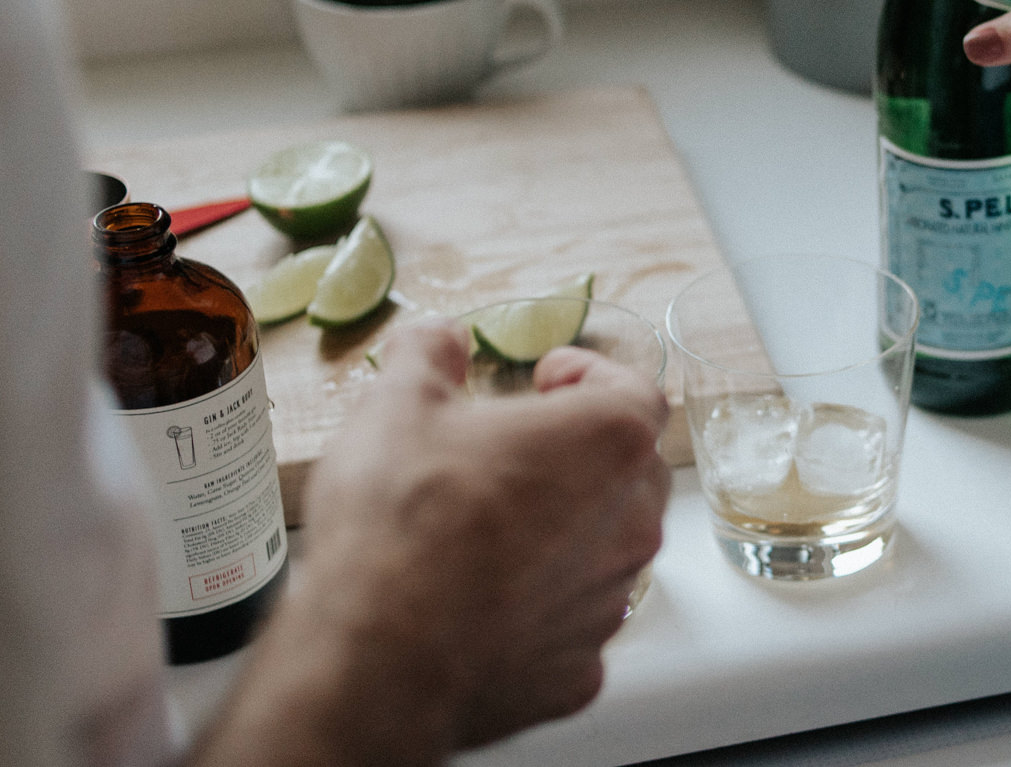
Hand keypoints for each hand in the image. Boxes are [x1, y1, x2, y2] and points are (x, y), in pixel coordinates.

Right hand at [192, 322, 669, 766]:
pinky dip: (538, 609)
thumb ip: (429, 353)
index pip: (634, 391)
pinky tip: (482, 601)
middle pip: (630, 472)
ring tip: (492, 526)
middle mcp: (632, 523)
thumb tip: (439, 338)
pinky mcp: (577, 671)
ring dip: (563, 532)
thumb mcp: (399, 402)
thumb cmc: (402, 520)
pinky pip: (571, 625)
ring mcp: (608, 604)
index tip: (546, 379)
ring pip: (605, 551)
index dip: (590, 377)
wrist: (375, 656)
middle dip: (580, 454)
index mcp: (609, 441)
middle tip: (515, 450)